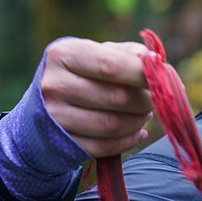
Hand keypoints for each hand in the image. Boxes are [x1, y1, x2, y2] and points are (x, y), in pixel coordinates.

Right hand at [40, 37, 153, 157]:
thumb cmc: (75, 77)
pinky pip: (106, 146)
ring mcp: (56, 118)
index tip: (163, 77)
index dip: (144, 73)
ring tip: (143, 114)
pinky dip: (128, 140)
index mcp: (63, 54)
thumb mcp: (91, 56)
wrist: (37, 113)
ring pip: (113, 124)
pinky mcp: (63, 144)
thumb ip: (124, 54)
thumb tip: (157, 62)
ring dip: (138, 121)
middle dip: (145, 100)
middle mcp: (55, 85)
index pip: (112, 65)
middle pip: (117, 97)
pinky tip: (135, 132)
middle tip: (153, 99)